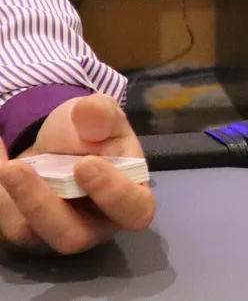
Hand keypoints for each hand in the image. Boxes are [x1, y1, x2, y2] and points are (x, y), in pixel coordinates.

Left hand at [0, 94, 154, 253]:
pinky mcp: (22, 228)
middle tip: (19, 169)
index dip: (112, 194)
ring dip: (16, 199)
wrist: (62, 142)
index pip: (133, 210)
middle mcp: (94, 224)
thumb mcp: (102, 115)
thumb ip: (102, 113)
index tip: (85, 164)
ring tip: (6, 166)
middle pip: (72, 236)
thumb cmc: (93, 134)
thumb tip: (91, 112)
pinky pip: (6, 218)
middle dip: (42, 205)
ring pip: (31, 232)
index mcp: (129, 199)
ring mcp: (53, 231)